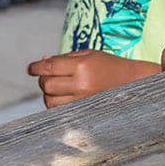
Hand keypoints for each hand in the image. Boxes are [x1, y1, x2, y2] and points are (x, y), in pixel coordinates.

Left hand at [27, 50, 160, 107]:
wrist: (134, 82)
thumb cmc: (108, 65)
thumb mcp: (87, 54)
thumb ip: (63, 58)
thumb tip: (41, 61)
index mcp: (81, 66)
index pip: (48, 68)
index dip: (35, 68)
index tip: (30, 69)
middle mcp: (81, 84)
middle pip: (46, 85)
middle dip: (42, 79)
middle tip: (47, 76)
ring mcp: (83, 100)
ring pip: (49, 100)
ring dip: (47, 93)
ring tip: (55, 87)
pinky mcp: (85, 111)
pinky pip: (60, 111)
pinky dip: (55, 104)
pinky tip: (61, 98)